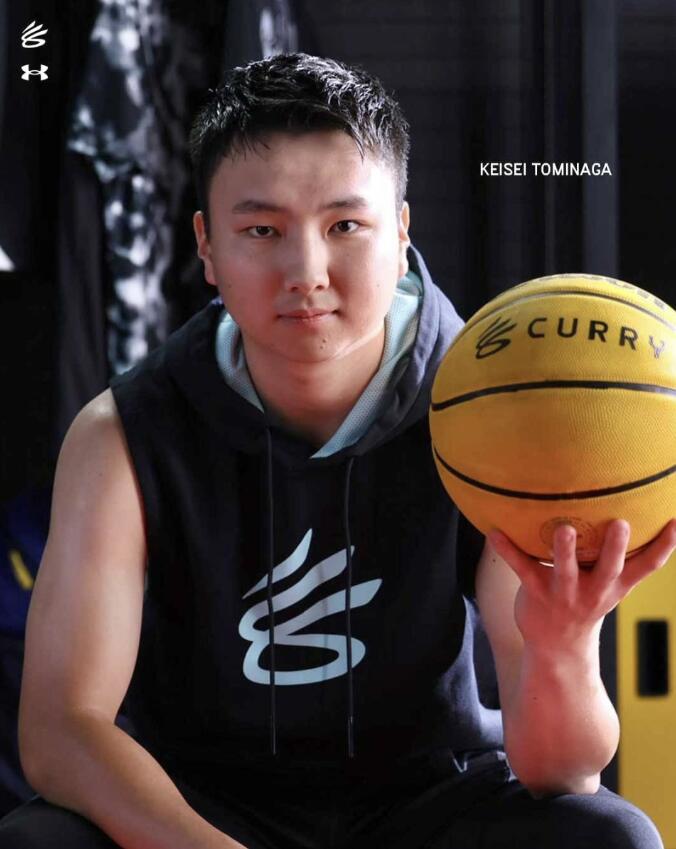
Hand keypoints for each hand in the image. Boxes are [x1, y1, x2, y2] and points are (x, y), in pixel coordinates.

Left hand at [488, 519, 675, 651]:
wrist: (558, 647)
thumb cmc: (585, 601)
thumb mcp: (609, 585)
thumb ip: (617, 556)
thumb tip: (628, 509)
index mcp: (615, 584)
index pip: (647, 566)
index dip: (664, 546)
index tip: (675, 521)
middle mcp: (594, 590)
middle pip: (608, 568)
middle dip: (615, 547)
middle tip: (621, 523)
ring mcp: (565, 593)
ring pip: (566, 571)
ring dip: (565, 550)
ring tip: (565, 529)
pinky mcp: (537, 592)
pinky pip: (521, 568)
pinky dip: (507, 550)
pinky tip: (494, 532)